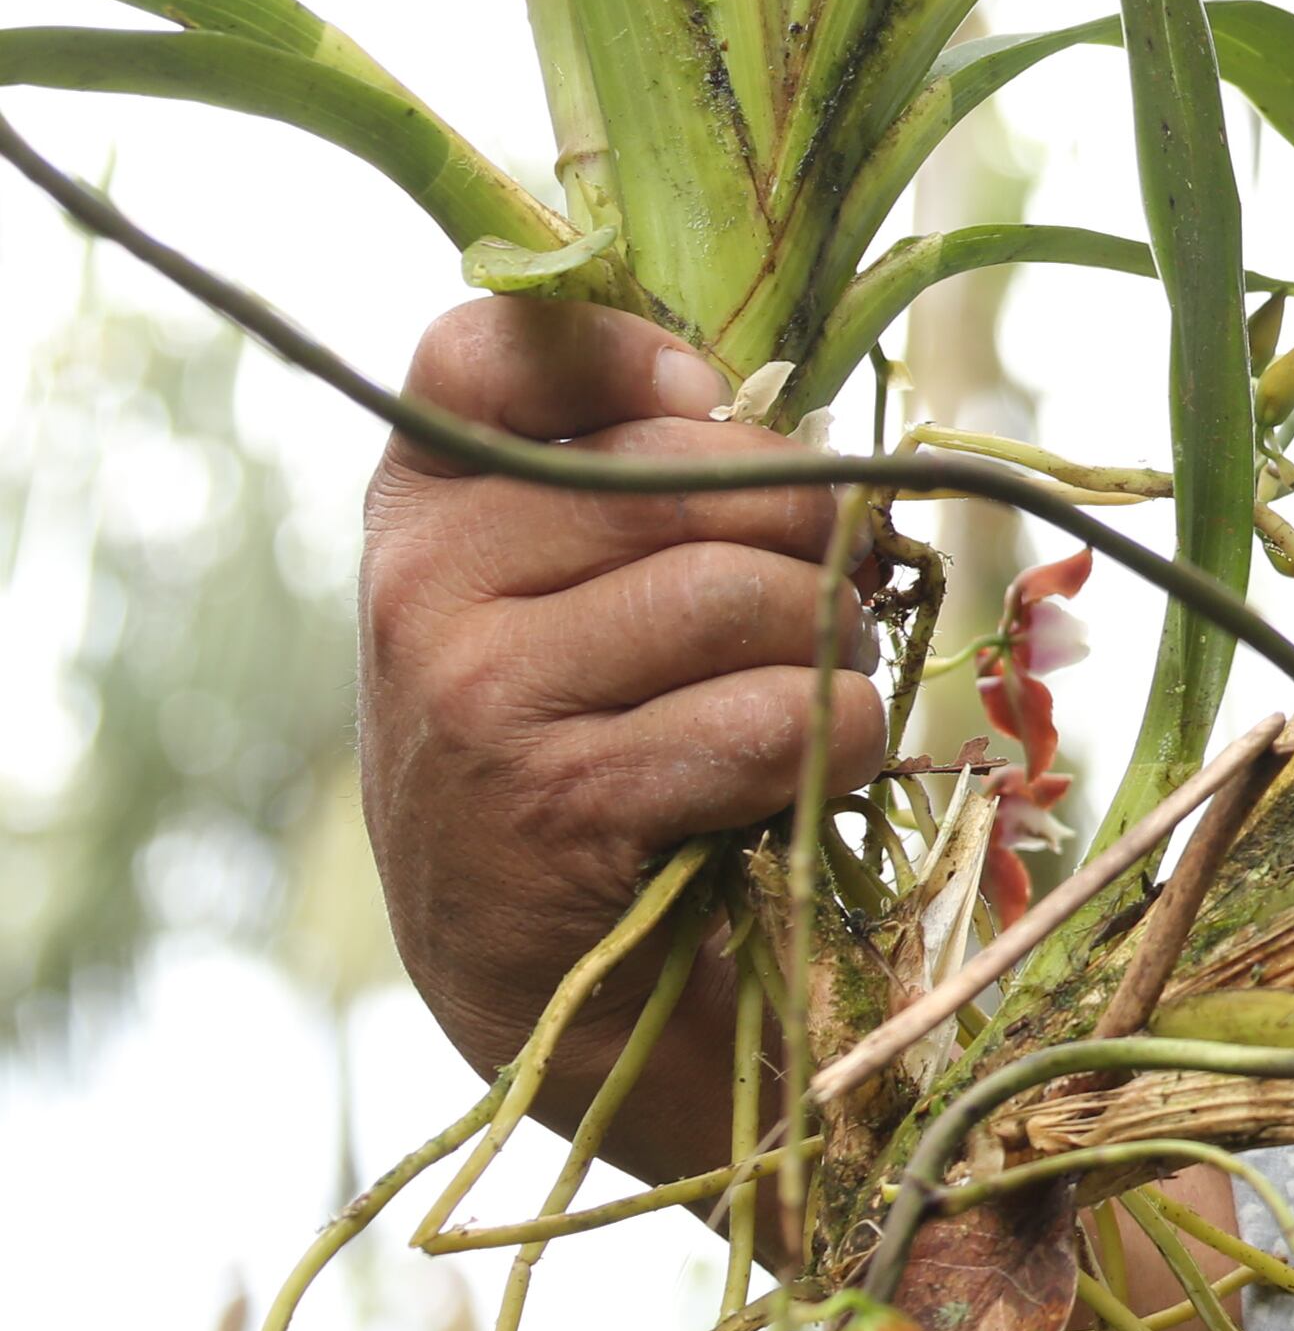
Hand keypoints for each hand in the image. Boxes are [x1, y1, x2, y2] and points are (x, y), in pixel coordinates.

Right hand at [357, 297, 872, 1184]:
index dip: (630, 356)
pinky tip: (790, 790)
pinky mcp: (555, 801)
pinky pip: (776, 718)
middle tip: (813, 617)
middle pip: (705, 478)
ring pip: (754, 595)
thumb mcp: (587, 596)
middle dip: (812, 544)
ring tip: (806, 703)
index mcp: (425, 503)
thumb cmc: (606, 751)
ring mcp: (473, 694)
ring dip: (836, 654)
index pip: (490, 346)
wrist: (559, 984)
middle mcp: (420, 584)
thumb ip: (650, 482)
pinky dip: (834, 750)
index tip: (708, 408)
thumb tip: (781, 408)